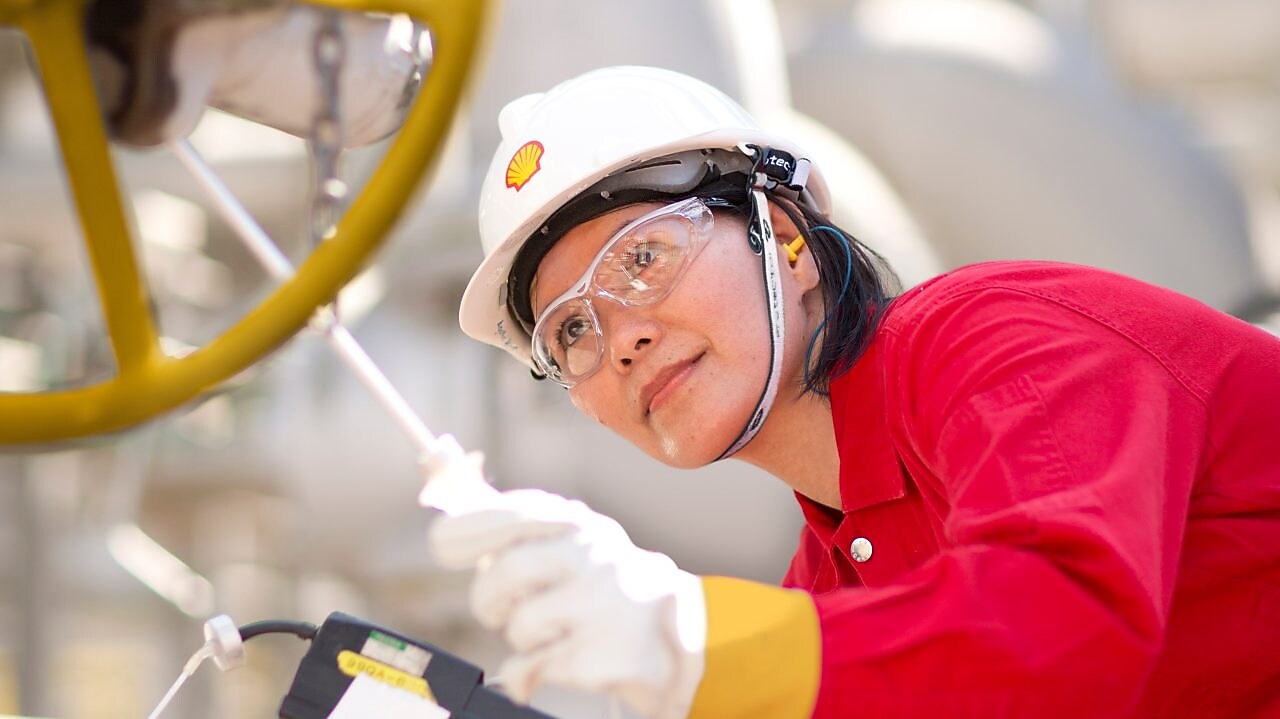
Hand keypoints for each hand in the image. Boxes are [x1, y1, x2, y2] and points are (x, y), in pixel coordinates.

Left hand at [429, 489, 705, 718]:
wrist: (679, 639)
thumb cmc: (601, 586)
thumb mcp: (566, 543)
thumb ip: (507, 520)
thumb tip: (435, 465)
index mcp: (580, 525)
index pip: (511, 514)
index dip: (466, 529)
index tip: (442, 544)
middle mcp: (594, 554)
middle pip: (504, 574)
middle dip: (491, 601)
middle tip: (505, 610)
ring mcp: (605, 602)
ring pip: (518, 626)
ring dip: (523, 639)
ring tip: (556, 633)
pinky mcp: (607, 653)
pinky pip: (531, 668)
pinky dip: (532, 673)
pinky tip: (566, 659)